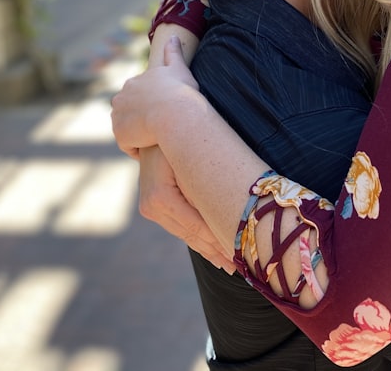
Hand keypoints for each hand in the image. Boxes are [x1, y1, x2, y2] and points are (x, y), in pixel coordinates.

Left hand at [111, 36, 200, 157]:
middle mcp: (121, 98)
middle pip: (129, 111)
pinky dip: (138, 147)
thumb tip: (175, 37)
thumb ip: (174, 53)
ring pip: (128, 128)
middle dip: (141, 118)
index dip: (151, 104)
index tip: (165, 111)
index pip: (138, 95)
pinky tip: (153, 147)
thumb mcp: (179, 69)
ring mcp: (119, 117)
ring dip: (139, 133)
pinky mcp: (120, 135)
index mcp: (133, 82)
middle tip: (162, 126)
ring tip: (157, 138)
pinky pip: (129, 145)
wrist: (176, 114)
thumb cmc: (180, 91)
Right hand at [138, 146, 234, 272]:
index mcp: (160, 197)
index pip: (195, 227)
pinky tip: (213, 250)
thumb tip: (232, 215)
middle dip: (215, 251)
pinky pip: (179, 225)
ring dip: (208, 248)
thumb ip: (204, 191)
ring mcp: (151, 207)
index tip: (239, 255)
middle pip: (190, 235)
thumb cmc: (179, 138)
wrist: (155, 122)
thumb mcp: (193, 163)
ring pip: (185, 233)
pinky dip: (197, 238)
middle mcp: (152, 205)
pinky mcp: (153, 205)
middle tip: (239, 268)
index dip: (217, 242)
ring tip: (229, 264)